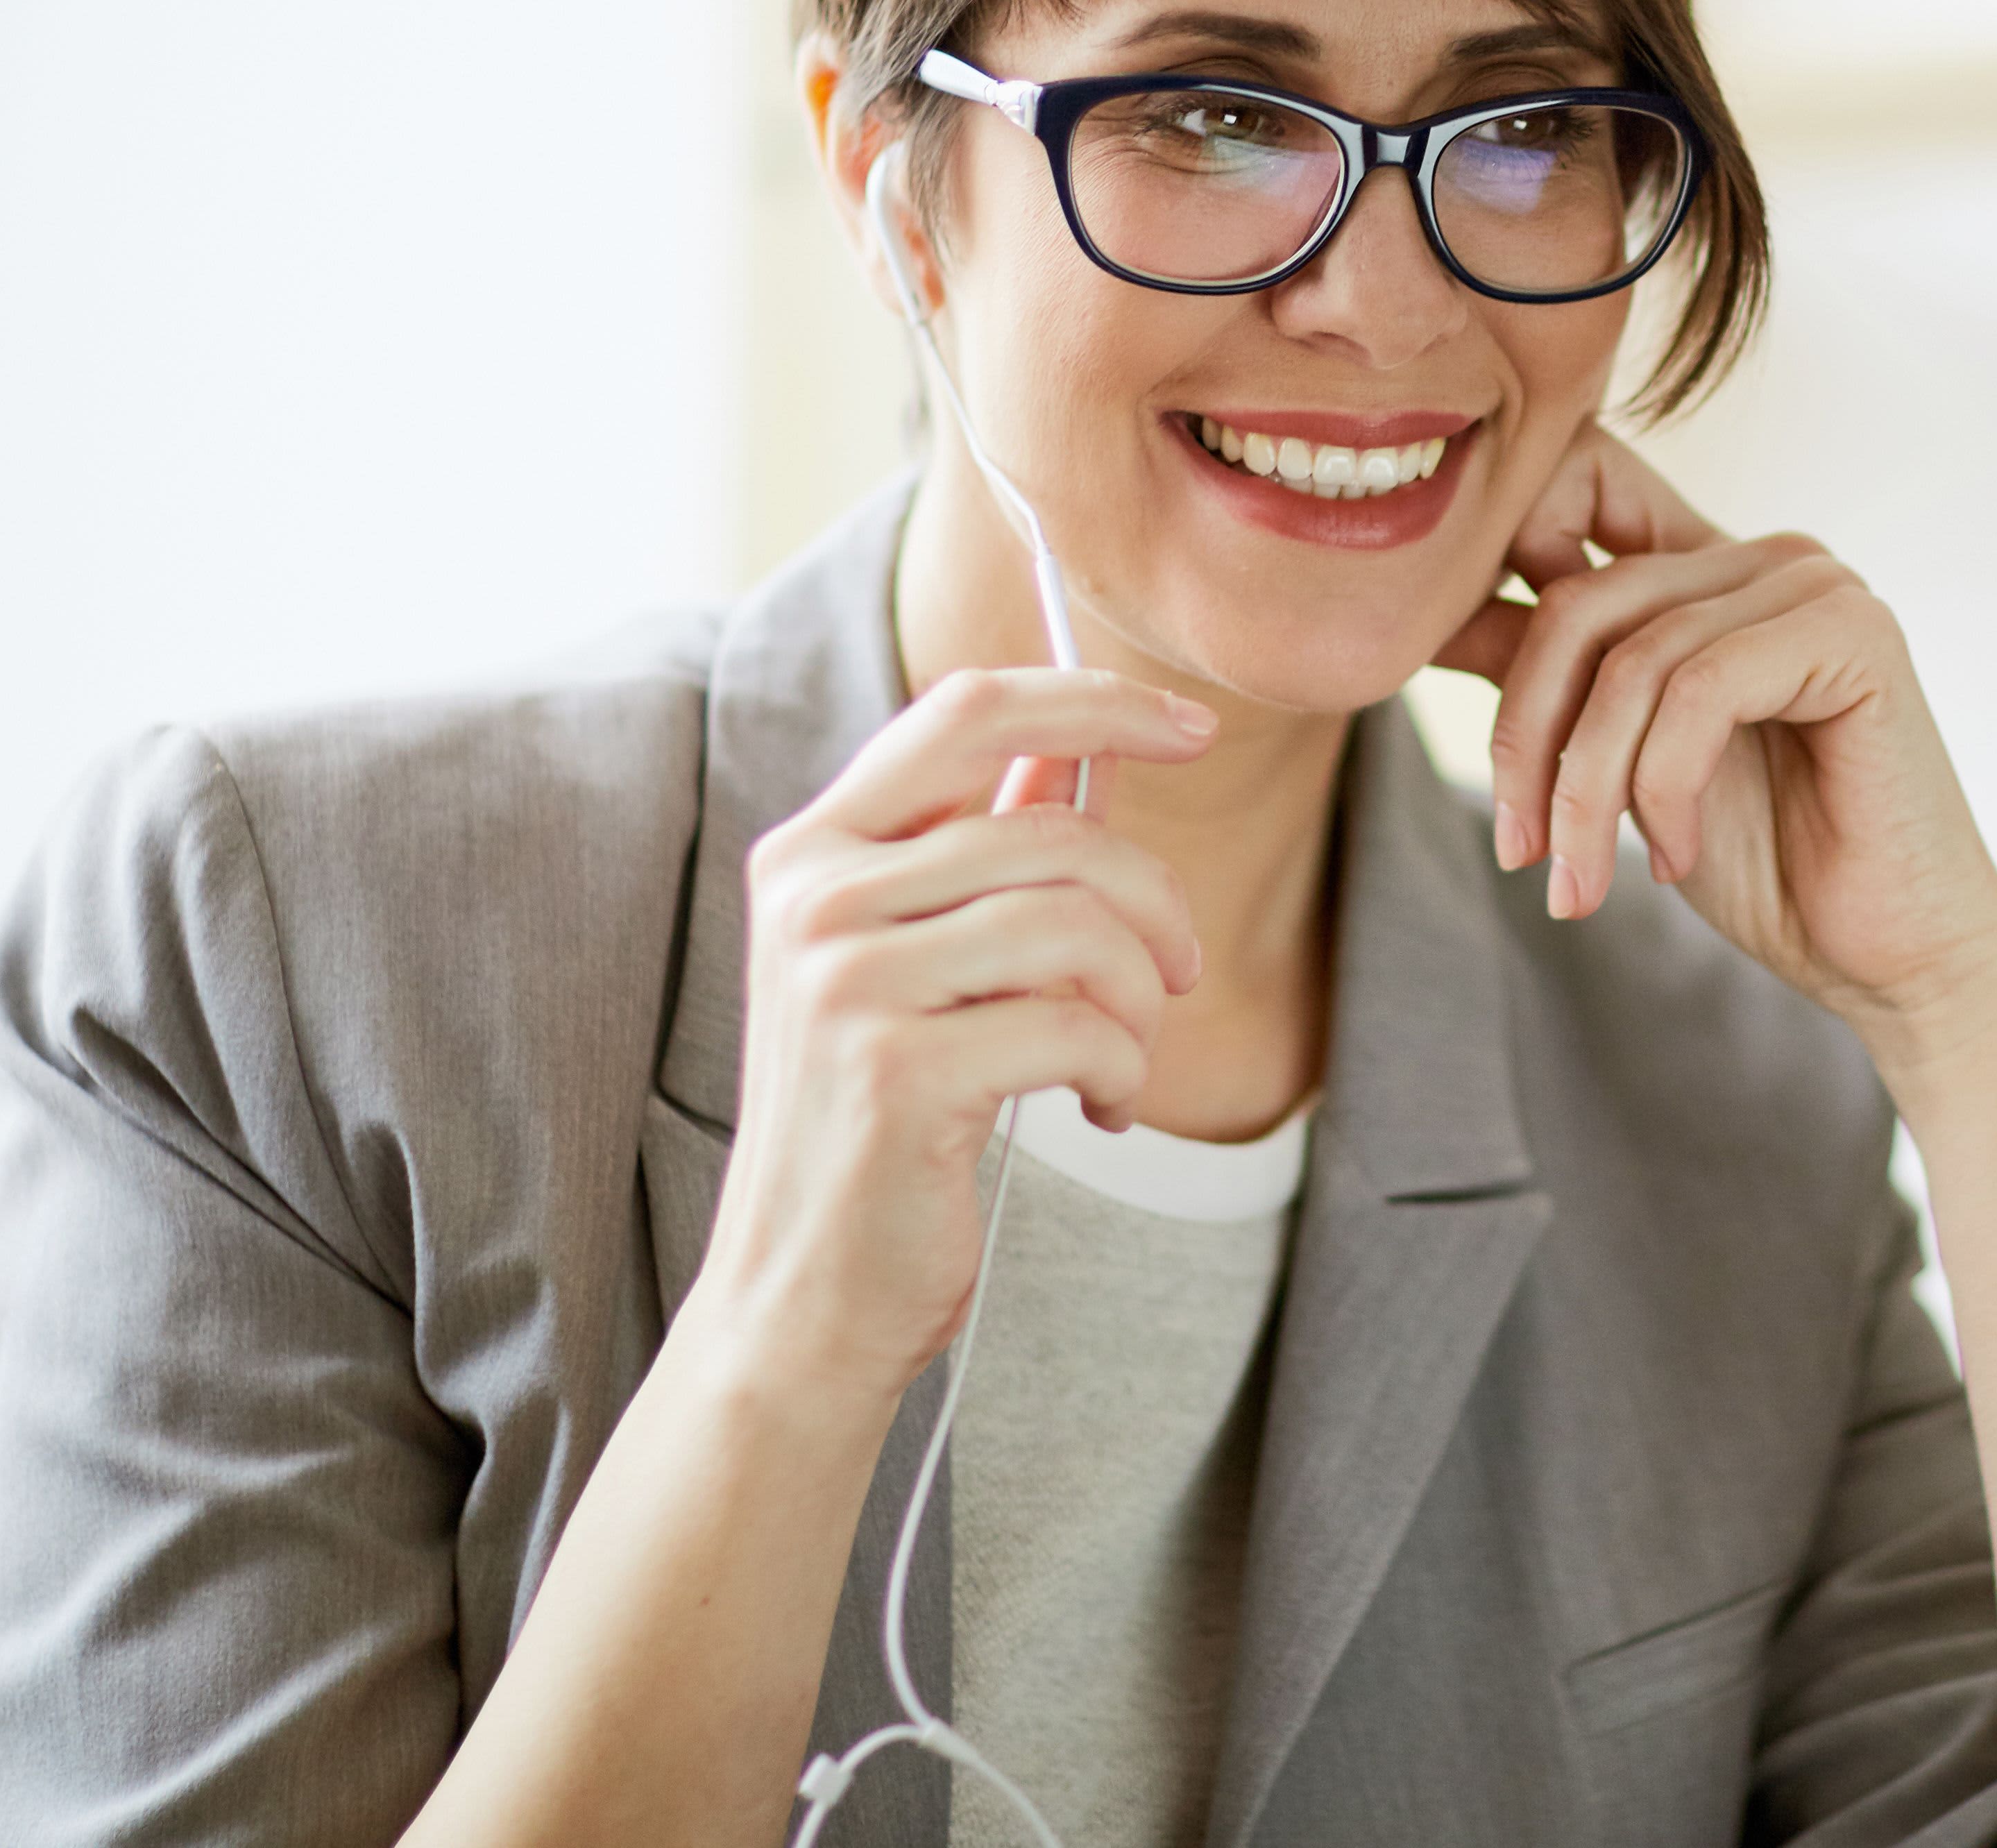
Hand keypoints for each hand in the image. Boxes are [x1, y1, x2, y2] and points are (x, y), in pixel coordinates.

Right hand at [684, 668, 1214, 1410]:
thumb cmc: (877, 1130)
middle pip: (1056, 827)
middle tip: (1180, 974)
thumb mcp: (912, 969)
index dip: (1097, 701)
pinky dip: (1122, 1071)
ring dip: (1142, 999)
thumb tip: (1075, 751)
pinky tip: (1098, 1111)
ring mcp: (846, 982)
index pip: (969, 711)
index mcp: (813, 852)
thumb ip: (977, 856)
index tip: (1193, 727)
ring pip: (1079, 923)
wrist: (804, 1295)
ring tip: (1123, 1059)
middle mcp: (815, 899)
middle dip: (1154, 901)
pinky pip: (1078, 1025)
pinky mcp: (898, 1071)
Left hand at [1432, 429, 1996, 1064]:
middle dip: (1526, 738)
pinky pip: (1702, 689)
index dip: (1498, 571)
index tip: (1468, 703)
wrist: (1889, 955)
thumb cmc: (1764, 863)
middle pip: (1580, 601)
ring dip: (1588, 790)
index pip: (1573, 495)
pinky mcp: (1854, 635)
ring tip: (1585, 882)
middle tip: (1519, 850)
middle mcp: (1760, 557)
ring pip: (1633, 659)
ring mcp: (1814, 585)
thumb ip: (1545, 681)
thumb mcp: (1615, 764)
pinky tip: (1673, 857)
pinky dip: (1663, 789)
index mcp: (1704, 570)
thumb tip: (1427, 620)